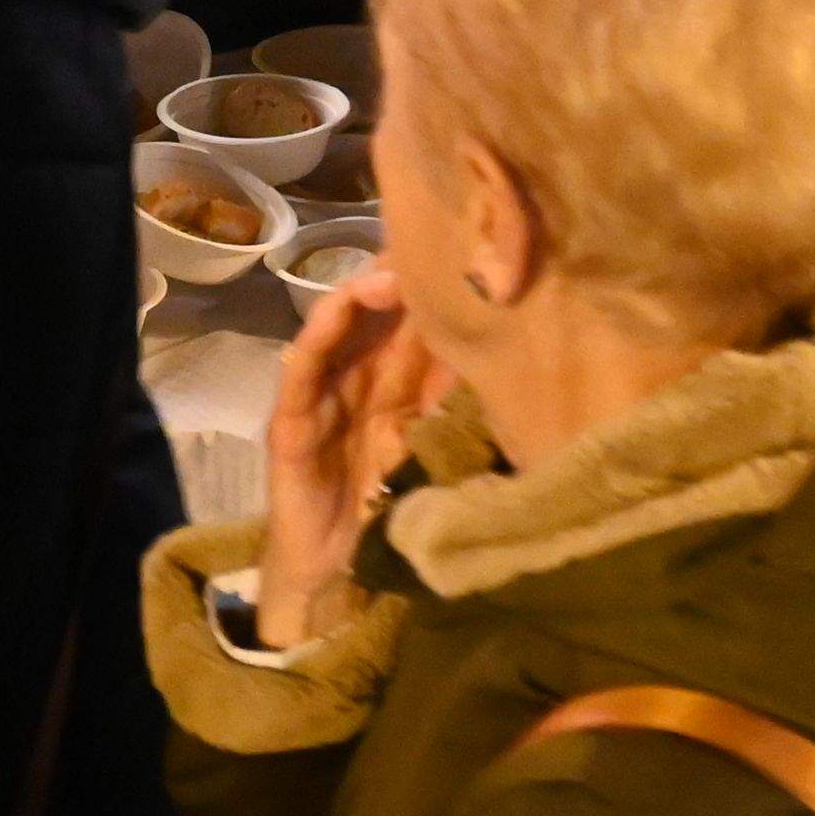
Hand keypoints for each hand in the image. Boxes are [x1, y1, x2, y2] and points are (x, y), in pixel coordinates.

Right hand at [259, 264, 448, 648]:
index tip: (476, 254)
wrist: (338, 576)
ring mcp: (323, 396)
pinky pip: (301, 369)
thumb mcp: (441, 454)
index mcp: (403, 386)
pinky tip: (338, 308)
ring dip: (361, 293)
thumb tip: (523, 371)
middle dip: (404, 273)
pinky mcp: (291, 422)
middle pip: (381, 312)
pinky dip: (317, 334)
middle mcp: (363, 378)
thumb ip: (467, 413)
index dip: (445, 287)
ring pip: (339, 326)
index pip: (424, 323)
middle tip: (432, 239)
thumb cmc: (391, 515)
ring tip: (390, 271)